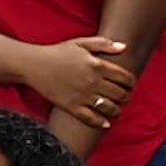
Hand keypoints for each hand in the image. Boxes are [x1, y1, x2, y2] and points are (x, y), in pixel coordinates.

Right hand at [17, 35, 135, 123]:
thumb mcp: (80, 42)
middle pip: (120, 93)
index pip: (124, 77)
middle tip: (126, 97)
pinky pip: (91, 118)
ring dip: (117, 110)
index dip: (131, 82)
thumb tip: (124, 47)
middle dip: (127, 96)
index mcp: (97, 64)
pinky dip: (101, 123)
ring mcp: (83, 95)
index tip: (131, 84)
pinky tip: (106, 123)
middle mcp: (93, 81)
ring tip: (117, 110)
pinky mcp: (72, 106)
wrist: (34, 65)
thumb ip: (103, 44)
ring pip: (109, 107)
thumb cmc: (57, 52)